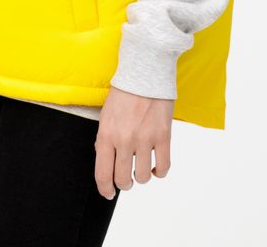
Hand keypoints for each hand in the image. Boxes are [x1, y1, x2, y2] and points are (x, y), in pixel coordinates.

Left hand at [93, 84, 173, 199]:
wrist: (144, 73)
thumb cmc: (124, 93)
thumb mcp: (105, 116)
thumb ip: (104, 140)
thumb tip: (106, 162)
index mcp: (106, 134)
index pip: (103, 174)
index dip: (105, 189)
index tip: (108, 193)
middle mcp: (124, 140)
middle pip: (123, 179)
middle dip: (124, 183)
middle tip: (126, 178)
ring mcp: (145, 139)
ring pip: (143, 177)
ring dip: (141, 176)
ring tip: (141, 167)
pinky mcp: (163, 136)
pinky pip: (163, 168)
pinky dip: (159, 172)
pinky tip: (155, 165)